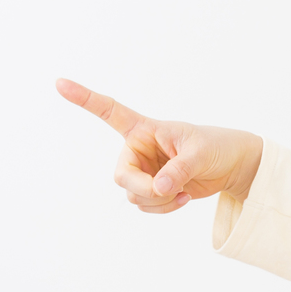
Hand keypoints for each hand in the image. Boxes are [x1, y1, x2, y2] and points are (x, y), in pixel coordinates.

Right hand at [55, 78, 262, 212]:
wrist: (231, 166)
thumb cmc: (216, 147)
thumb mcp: (199, 153)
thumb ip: (177, 170)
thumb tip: (158, 189)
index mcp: (145, 128)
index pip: (109, 111)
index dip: (84, 98)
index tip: (59, 83)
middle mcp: (138, 150)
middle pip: (122, 176)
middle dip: (144, 189)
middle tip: (168, 190)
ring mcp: (143, 172)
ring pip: (135, 196)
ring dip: (160, 201)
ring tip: (184, 189)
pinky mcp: (152, 190)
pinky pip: (147, 207)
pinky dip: (165, 208)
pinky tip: (184, 197)